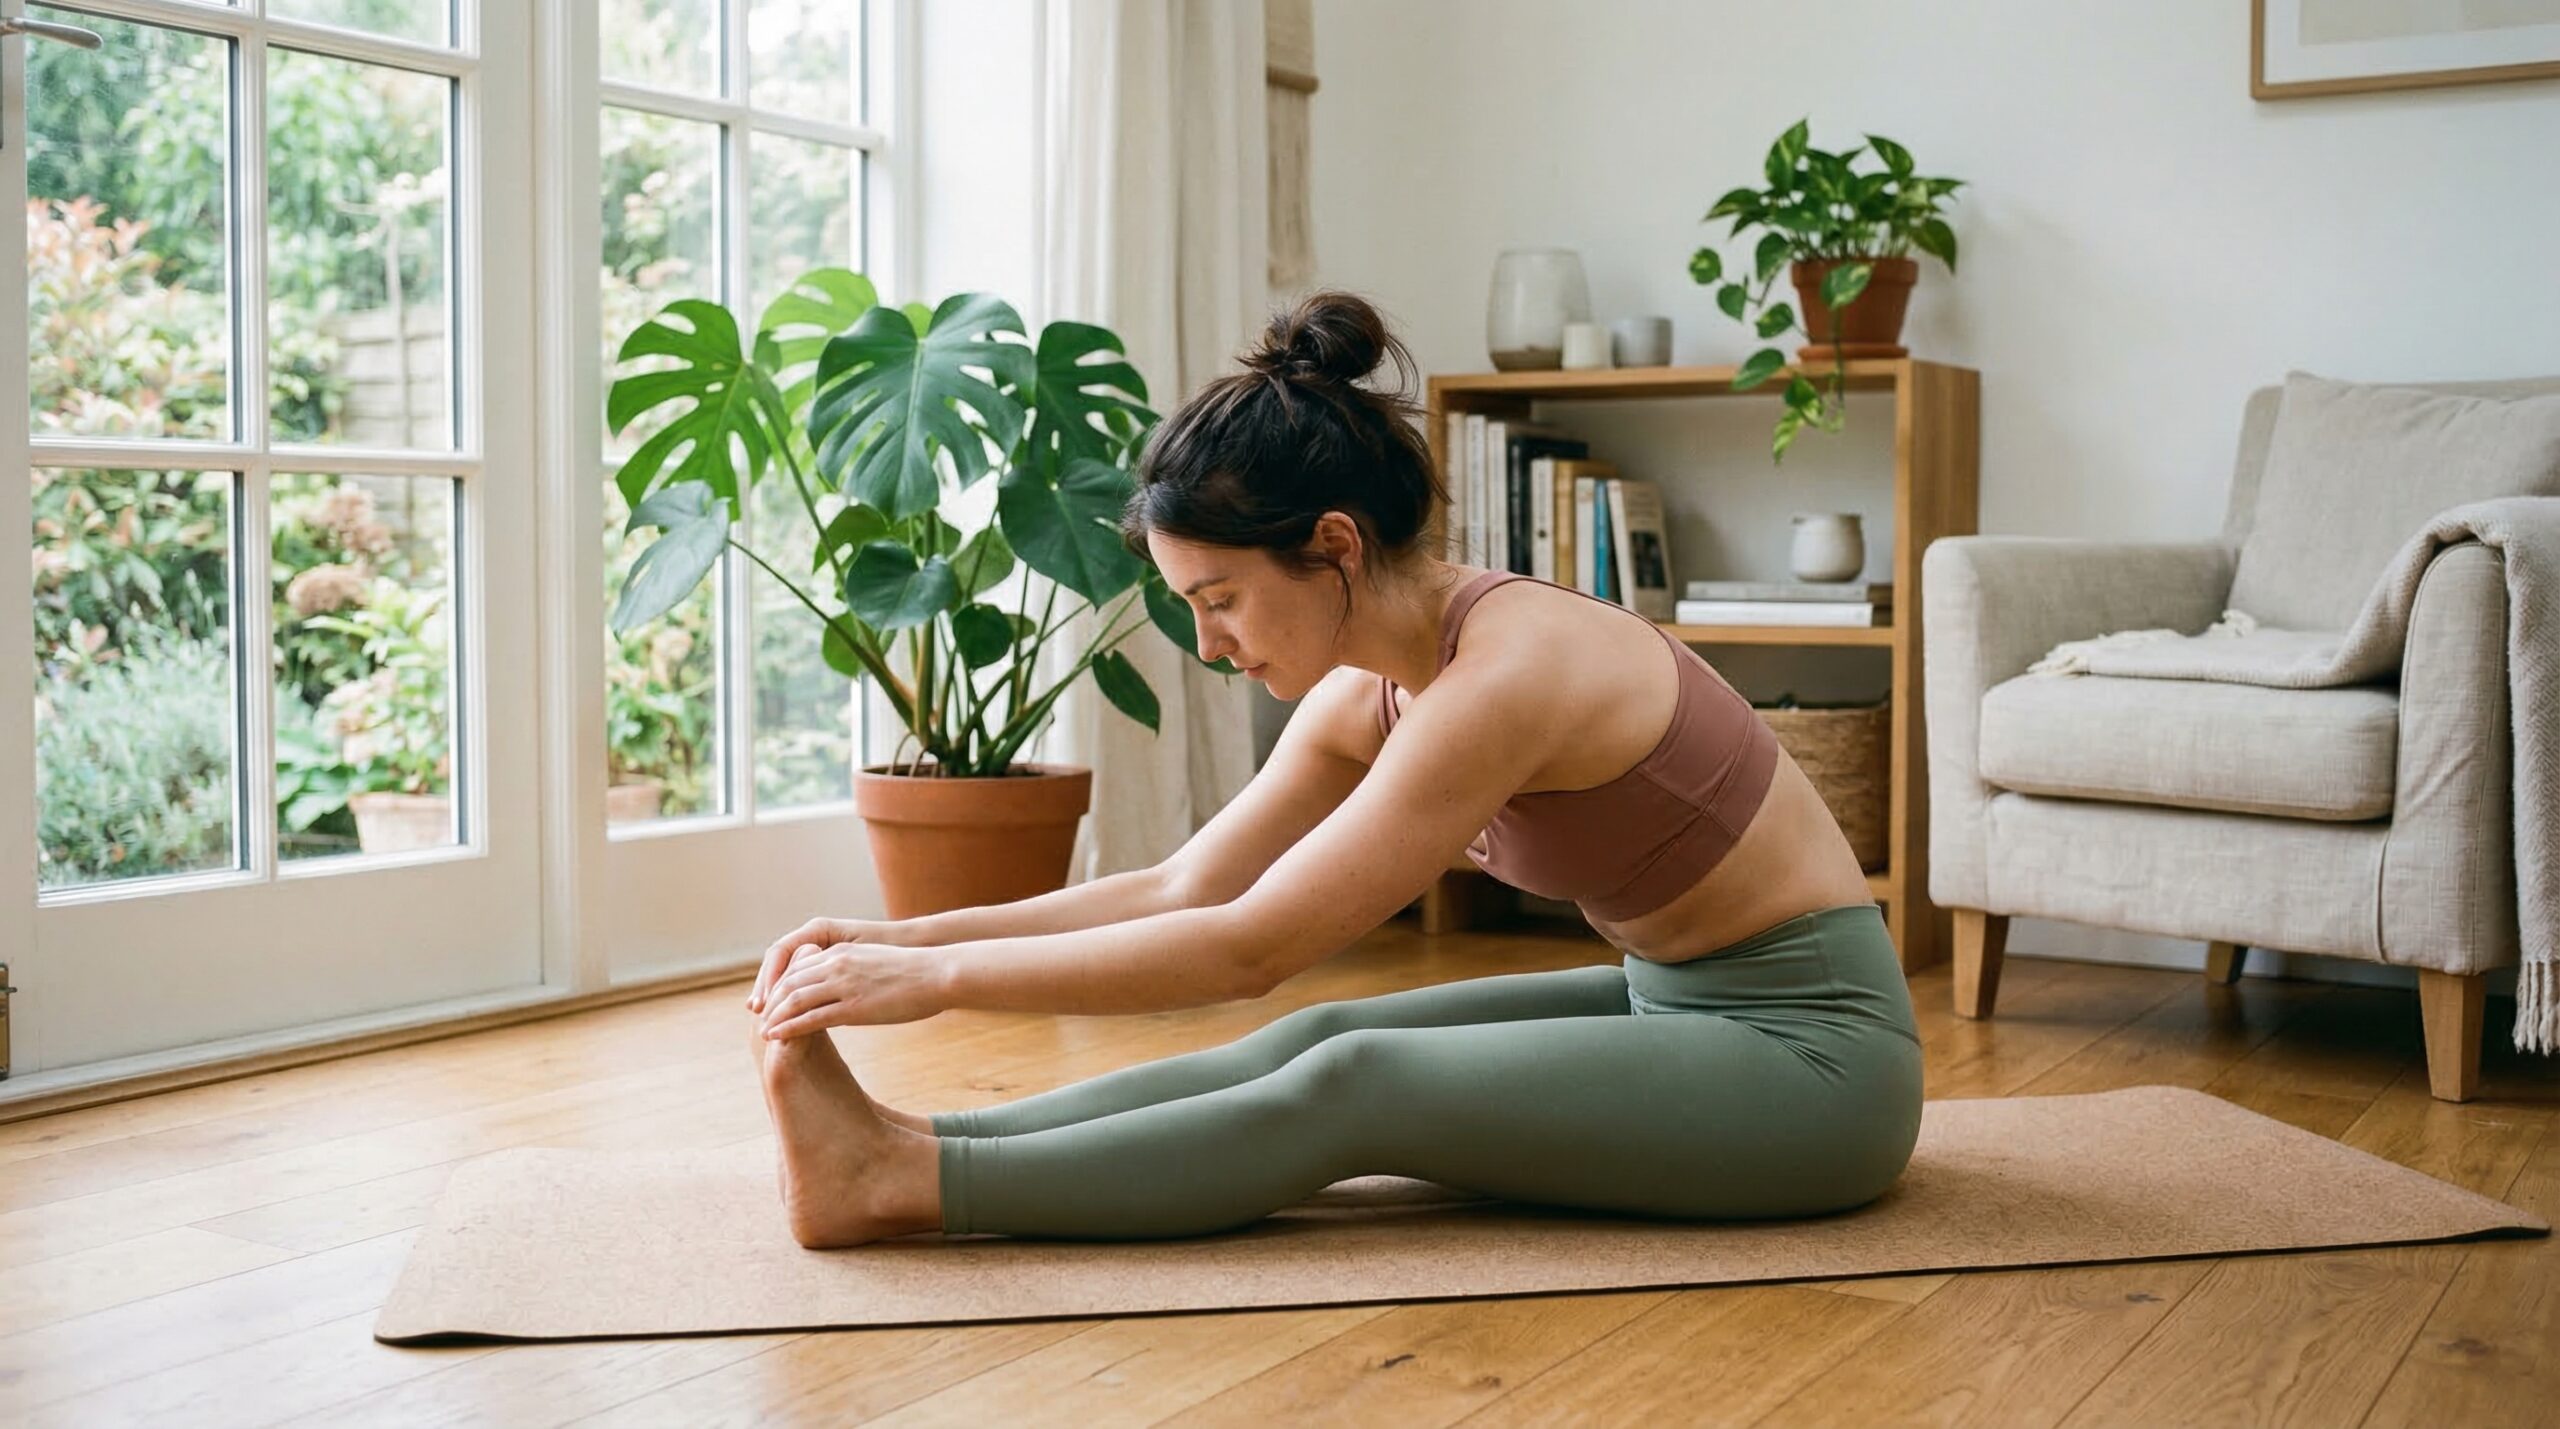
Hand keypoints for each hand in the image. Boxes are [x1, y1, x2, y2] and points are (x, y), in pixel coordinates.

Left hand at [758, 943, 948, 1037]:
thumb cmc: (914, 972)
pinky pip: (810, 1018)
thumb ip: (852, 971)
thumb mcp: (874, 963)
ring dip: (774, 1017)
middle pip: (788, 982)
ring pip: (793, 1000)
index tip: (771, 1001)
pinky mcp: (852, 1007)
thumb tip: (842, 988)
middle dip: (770, 1002)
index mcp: (841, 953)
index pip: (797, 966)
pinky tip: (778, 1037)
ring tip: (763, 1032)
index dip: (779, 985)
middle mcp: (836, 965)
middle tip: (760, 1018)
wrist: (938, 974)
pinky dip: (788, 1028)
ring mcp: (843, 985)